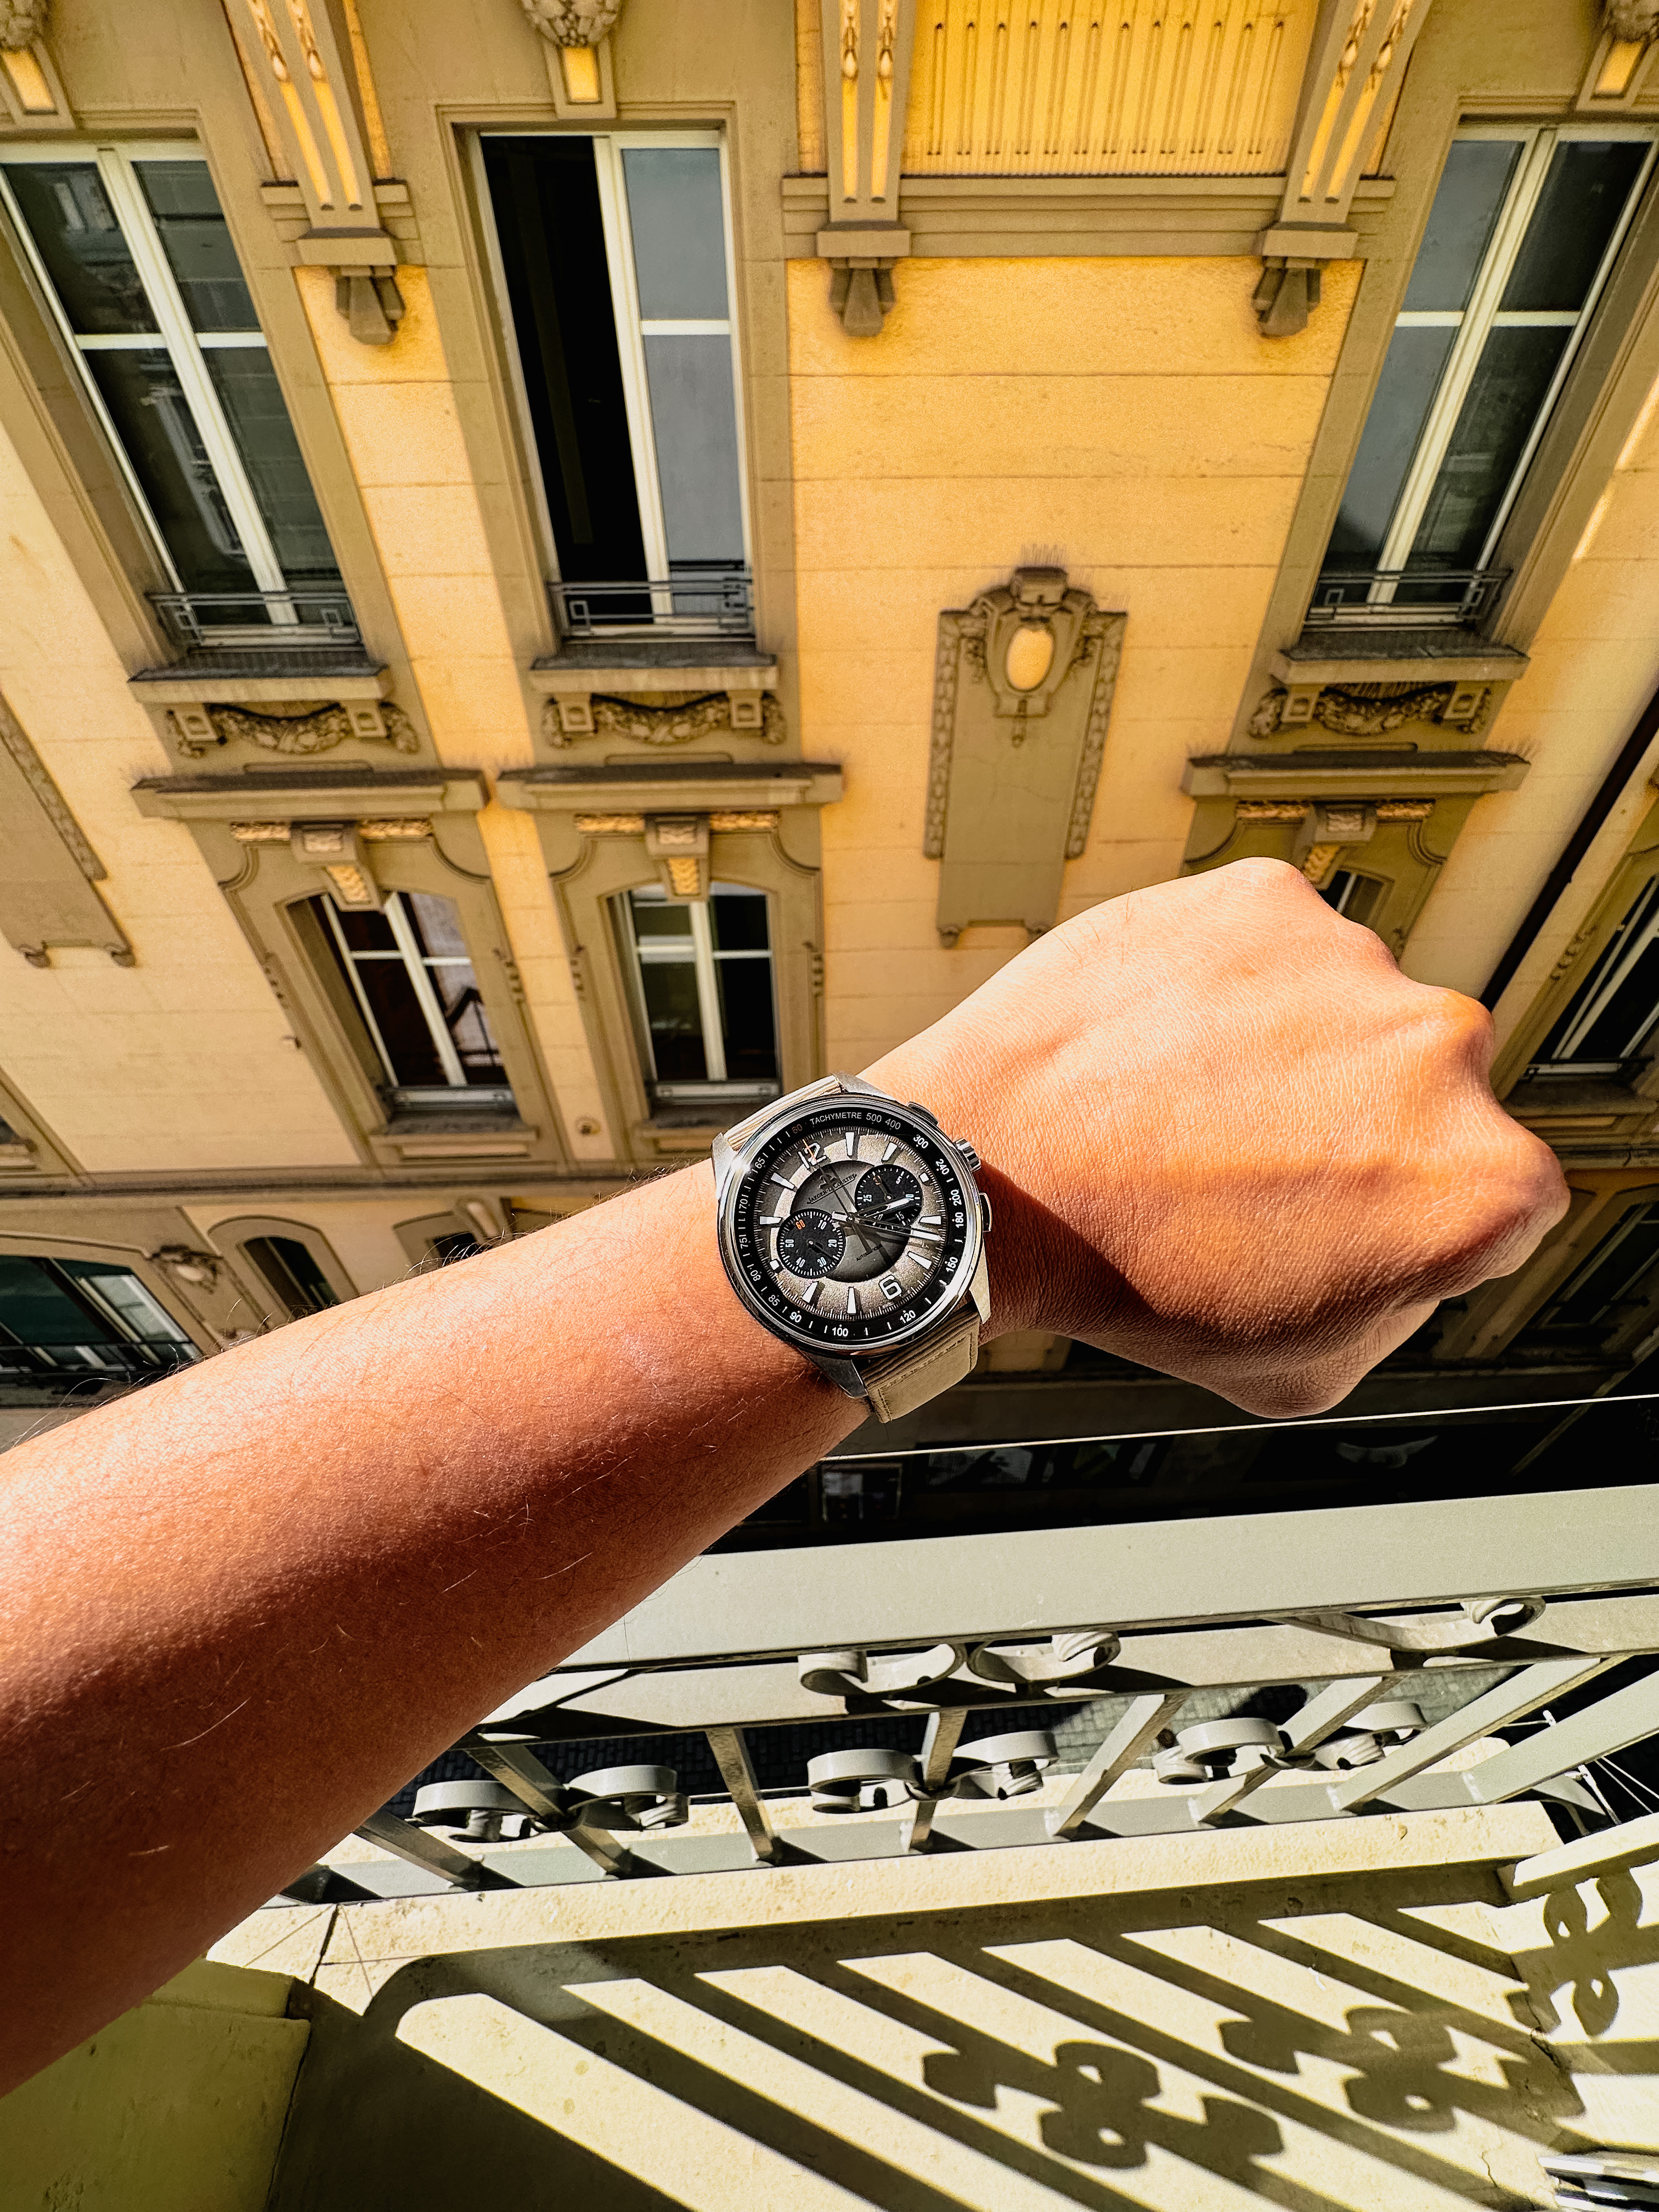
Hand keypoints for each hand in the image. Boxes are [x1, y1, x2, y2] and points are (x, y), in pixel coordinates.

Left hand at [867, 859, 1566, 1416]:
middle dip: (1359, 1121)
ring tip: (1185, 1106)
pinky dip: (1227, 983)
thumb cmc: (1130, 1276)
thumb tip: (1412, 1244)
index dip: (1419, 1217)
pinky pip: (1271, 944)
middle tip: (1251, 1163)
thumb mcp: (1307, 1369)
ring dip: (1290, 1047)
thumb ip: (1402, 1305)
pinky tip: (1162, 1045)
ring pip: (1349, 1006)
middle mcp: (1441, 1047)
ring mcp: (1350, 960)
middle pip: (1429, 1086)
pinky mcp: (1262, 898)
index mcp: (1479, 1179)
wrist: (992, 1173)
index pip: (1503, 1193)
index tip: (1345, 1220)